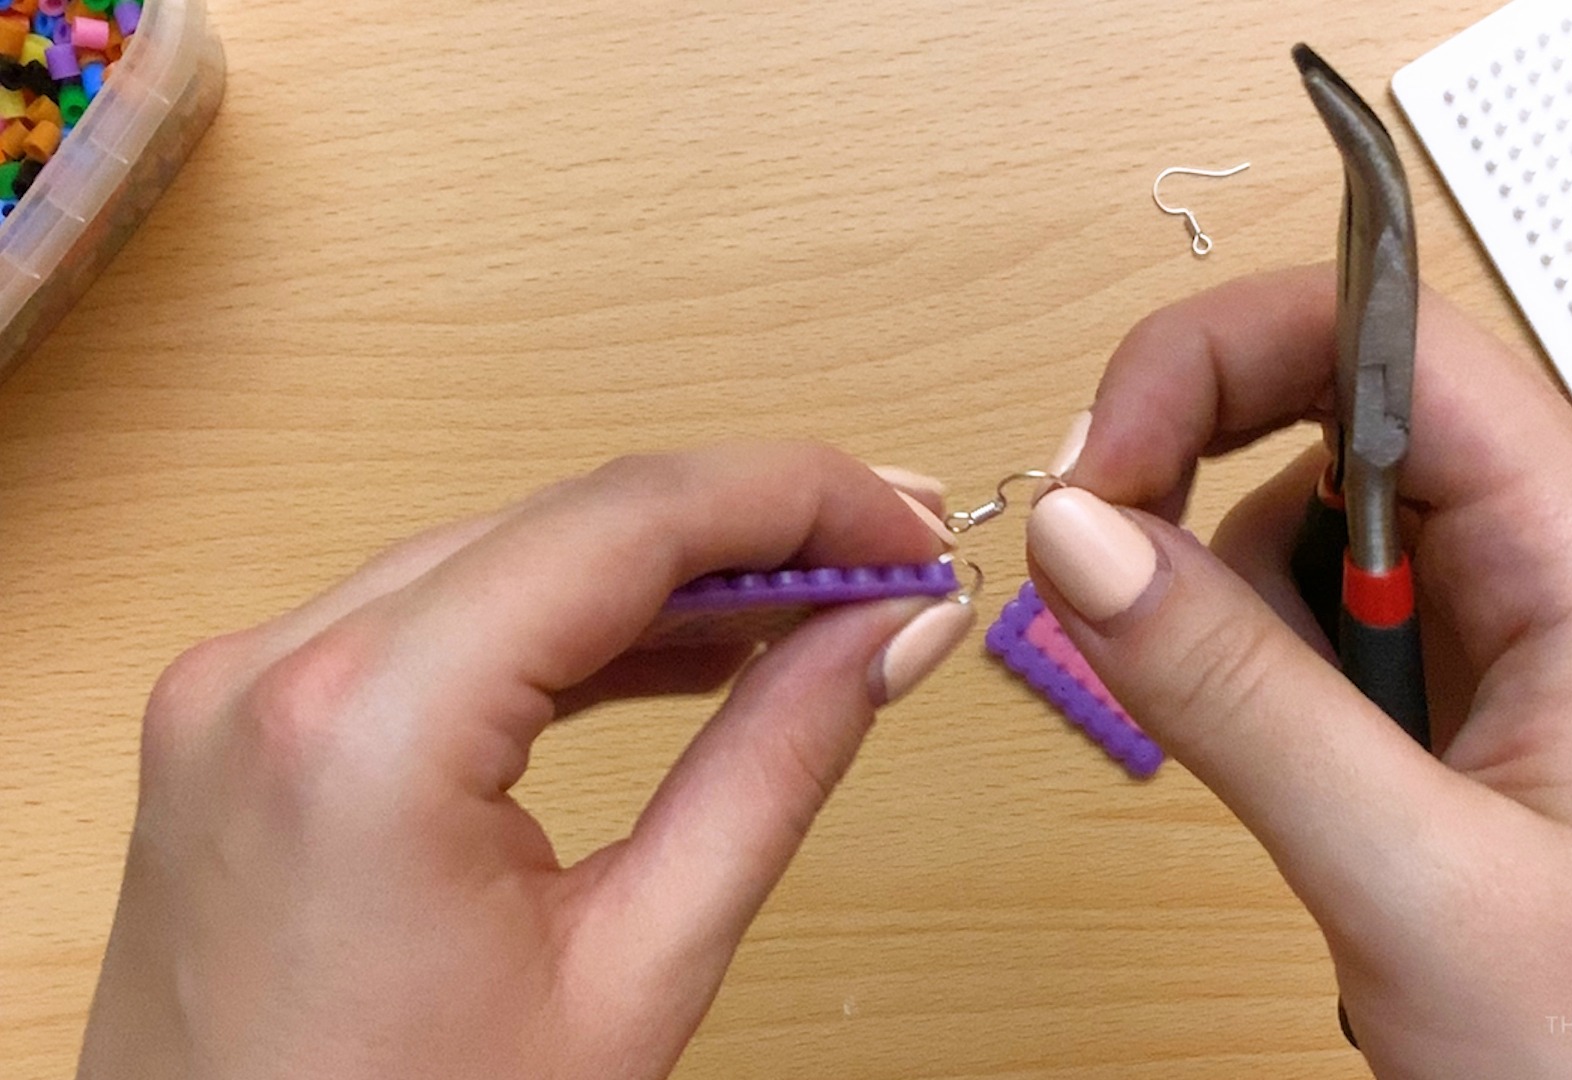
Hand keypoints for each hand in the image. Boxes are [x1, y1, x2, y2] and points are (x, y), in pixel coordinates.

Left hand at [78, 444, 971, 1079]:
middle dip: (749, 527)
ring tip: (817, 601)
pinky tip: (683, 646)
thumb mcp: (633, 974)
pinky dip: (569, 623)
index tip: (911, 528)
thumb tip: (889, 631)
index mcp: (363, 727)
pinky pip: (434, 621)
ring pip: (503, 556)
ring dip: (667, 571)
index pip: (625, 520)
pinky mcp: (244, 723)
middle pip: (566, 521)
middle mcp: (274, 672)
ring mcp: (240, 689)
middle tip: (893, 558)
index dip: (798, 500)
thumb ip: (774, 769)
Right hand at [1024, 267, 1571, 1078]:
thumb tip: (1083, 537)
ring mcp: (1487, 630)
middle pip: (1323, 400)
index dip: (1220, 358)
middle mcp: (1538, 562)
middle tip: (1107, 570)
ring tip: (1245, 737)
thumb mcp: (1414, 875)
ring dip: (1215, 596)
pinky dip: (1238, 667)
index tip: (1103, 464)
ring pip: (1293, 515)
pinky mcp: (1440, 699)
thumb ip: (1239, 695)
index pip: (1386, 340)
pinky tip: (1278, 768)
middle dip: (1191, 463)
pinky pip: (1301, 620)